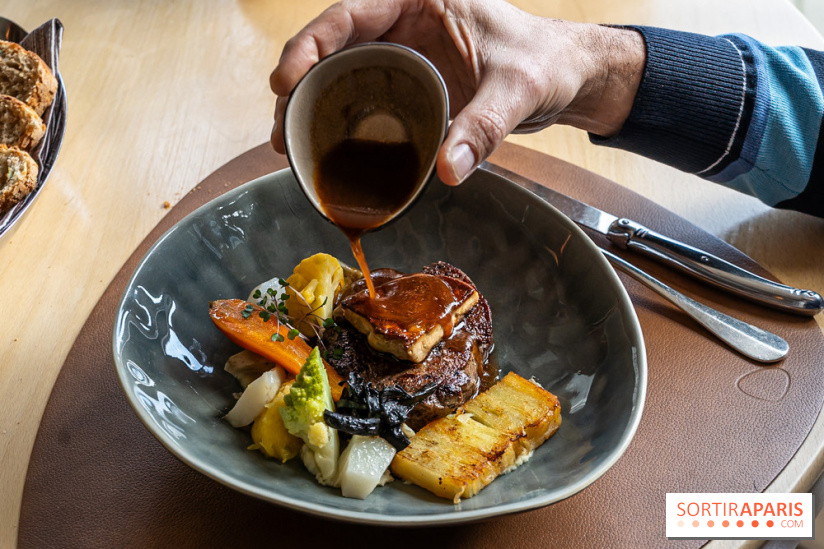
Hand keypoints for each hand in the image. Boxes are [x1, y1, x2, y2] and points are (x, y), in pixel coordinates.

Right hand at [270, 0, 644, 184]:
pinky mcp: (406, 83)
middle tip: (280, 129)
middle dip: (298, 84)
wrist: (563, 76)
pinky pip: (361, 97)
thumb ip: (485, 126)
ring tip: (287, 145)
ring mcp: (401, 54)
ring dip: (310, 106)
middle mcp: (402, 23)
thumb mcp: (518, 90)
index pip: (350, 14)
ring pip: (340, 73)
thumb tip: (448, 171)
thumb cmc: (545, 64)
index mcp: (420, 0)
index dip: (310, 44)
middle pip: (332, 47)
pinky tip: (322, 149)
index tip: (285, 79)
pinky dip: (338, 120)